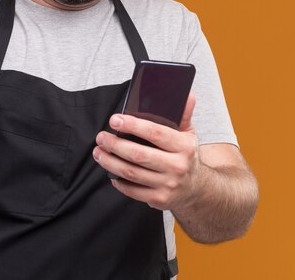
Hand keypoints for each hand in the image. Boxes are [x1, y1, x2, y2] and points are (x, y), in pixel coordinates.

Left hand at [93, 93, 199, 209]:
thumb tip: (187, 95)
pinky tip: (110, 172)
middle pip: (139, 155)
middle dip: (115, 145)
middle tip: (101, 137)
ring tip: (98, 152)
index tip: (115, 120)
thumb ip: (183, 115)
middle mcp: (177, 166)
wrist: (196, 188)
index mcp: (184, 147)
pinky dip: (118, 181)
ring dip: (110, 162)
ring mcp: (168, 184)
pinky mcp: (159, 199)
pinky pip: (133, 190)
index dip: (133, 125)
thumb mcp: (188, 134)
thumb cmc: (186, 156)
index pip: (155, 133)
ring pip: (132, 173)